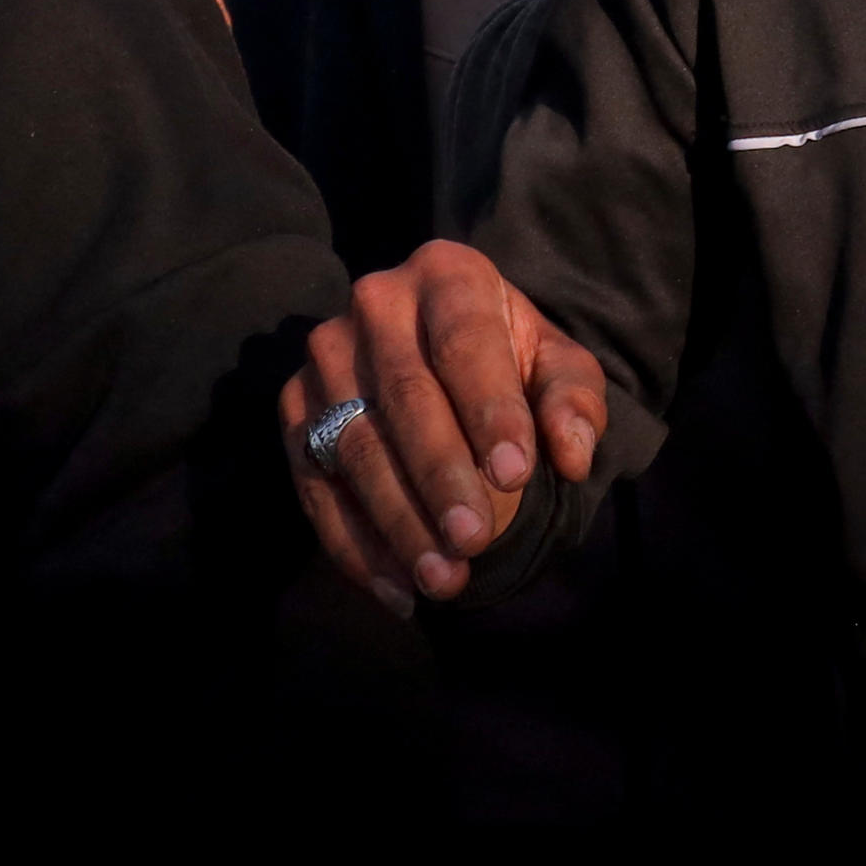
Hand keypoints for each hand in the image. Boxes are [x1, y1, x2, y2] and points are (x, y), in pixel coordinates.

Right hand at [279, 240, 610, 612]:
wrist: (438, 347)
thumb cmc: (511, 357)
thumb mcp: (556, 364)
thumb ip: (573, 401)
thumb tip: (571, 455)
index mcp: (445, 274)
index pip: (465, 344)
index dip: (489, 410)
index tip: (516, 474)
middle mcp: (374, 305)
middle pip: (405, 399)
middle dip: (440, 477)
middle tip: (475, 541)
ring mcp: (324, 359)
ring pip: (356, 447)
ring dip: (398, 522)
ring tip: (442, 579)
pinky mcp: (293, 411)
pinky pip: (314, 485)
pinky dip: (355, 545)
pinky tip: (397, 590)